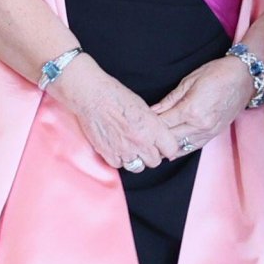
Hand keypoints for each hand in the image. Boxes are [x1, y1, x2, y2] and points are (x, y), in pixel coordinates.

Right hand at [49, 55, 181, 169]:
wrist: (92, 96)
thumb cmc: (116, 96)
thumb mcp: (144, 108)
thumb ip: (154, 126)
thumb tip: (159, 138)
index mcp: (153, 128)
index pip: (171, 149)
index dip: (167, 148)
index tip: (163, 146)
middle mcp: (141, 142)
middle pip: (154, 161)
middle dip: (151, 155)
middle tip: (144, 146)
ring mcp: (124, 150)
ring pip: (137, 167)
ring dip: (136, 159)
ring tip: (130, 148)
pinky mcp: (108, 154)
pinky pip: (119, 165)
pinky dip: (118, 159)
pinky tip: (116, 148)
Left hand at [152, 56, 255, 151]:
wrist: (243, 78)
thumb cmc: (217, 74)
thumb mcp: (189, 81)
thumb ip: (169, 100)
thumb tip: (152, 110)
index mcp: (191, 110)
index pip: (163, 123)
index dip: (149, 124)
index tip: (139, 123)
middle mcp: (200, 125)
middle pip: (169, 138)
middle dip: (155, 137)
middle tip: (142, 135)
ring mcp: (208, 132)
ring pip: (180, 147)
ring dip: (166, 146)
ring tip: (152, 144)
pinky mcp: (213, 134)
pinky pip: (193, 147)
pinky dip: (180, 149)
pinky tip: (169, 150)